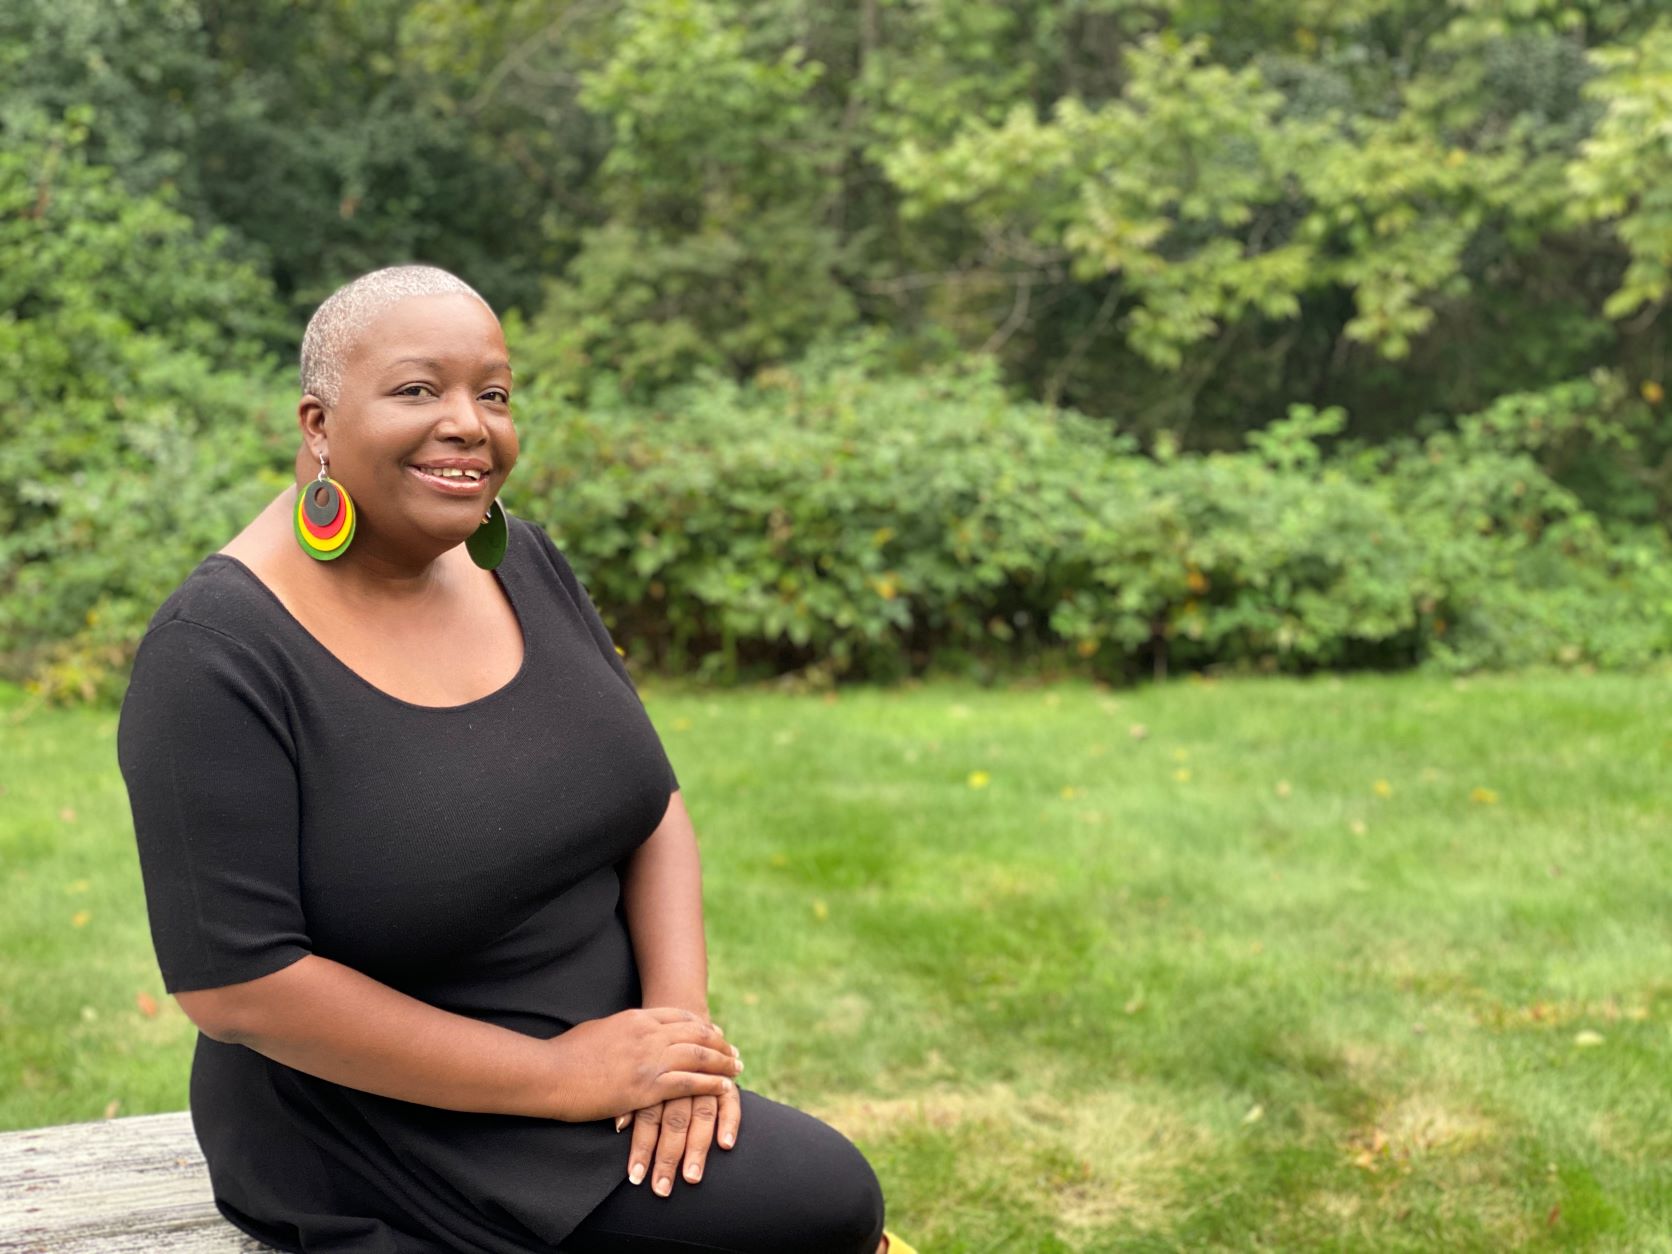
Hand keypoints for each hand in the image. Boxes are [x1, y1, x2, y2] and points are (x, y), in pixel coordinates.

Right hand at [544, 1007, 741, 1121]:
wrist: (550, 1073)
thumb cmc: (565, 1053)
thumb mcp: (598, 1029)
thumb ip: (619, 1030)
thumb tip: (624, 1032)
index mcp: (636, 1018)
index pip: (679, 1016)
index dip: (701, 1025)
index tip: (714, 1032)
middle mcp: (648, 1034)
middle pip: (696, 1033)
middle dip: (719, 1043)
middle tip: (735, 1052)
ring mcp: (649, 1059)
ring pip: (699, 1056)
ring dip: (723, 1063)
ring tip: (738, 1068)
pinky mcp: (646, 1087)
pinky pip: (689, 1083)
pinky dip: (711, 1084)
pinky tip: (725, 1088)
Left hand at [614, 1049, 743, 1196]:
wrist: (678, 1018)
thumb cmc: (644, 1053)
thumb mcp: (628, 1070)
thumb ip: (627, 1096)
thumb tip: (619, 1124)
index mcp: (653, 1072)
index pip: (648, 1115)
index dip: (642, 1148)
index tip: (635, 1178)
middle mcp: (681, 1075)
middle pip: (675, 1119)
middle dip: (668, 1157)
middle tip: (662, 1189)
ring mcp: (705, 1076)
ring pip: (702, 1113)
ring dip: (696, 1148)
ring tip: (692, 1178)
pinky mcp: (724, 1079)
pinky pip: (730, 1101)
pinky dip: (730, 1121)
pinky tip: (726, 1145)